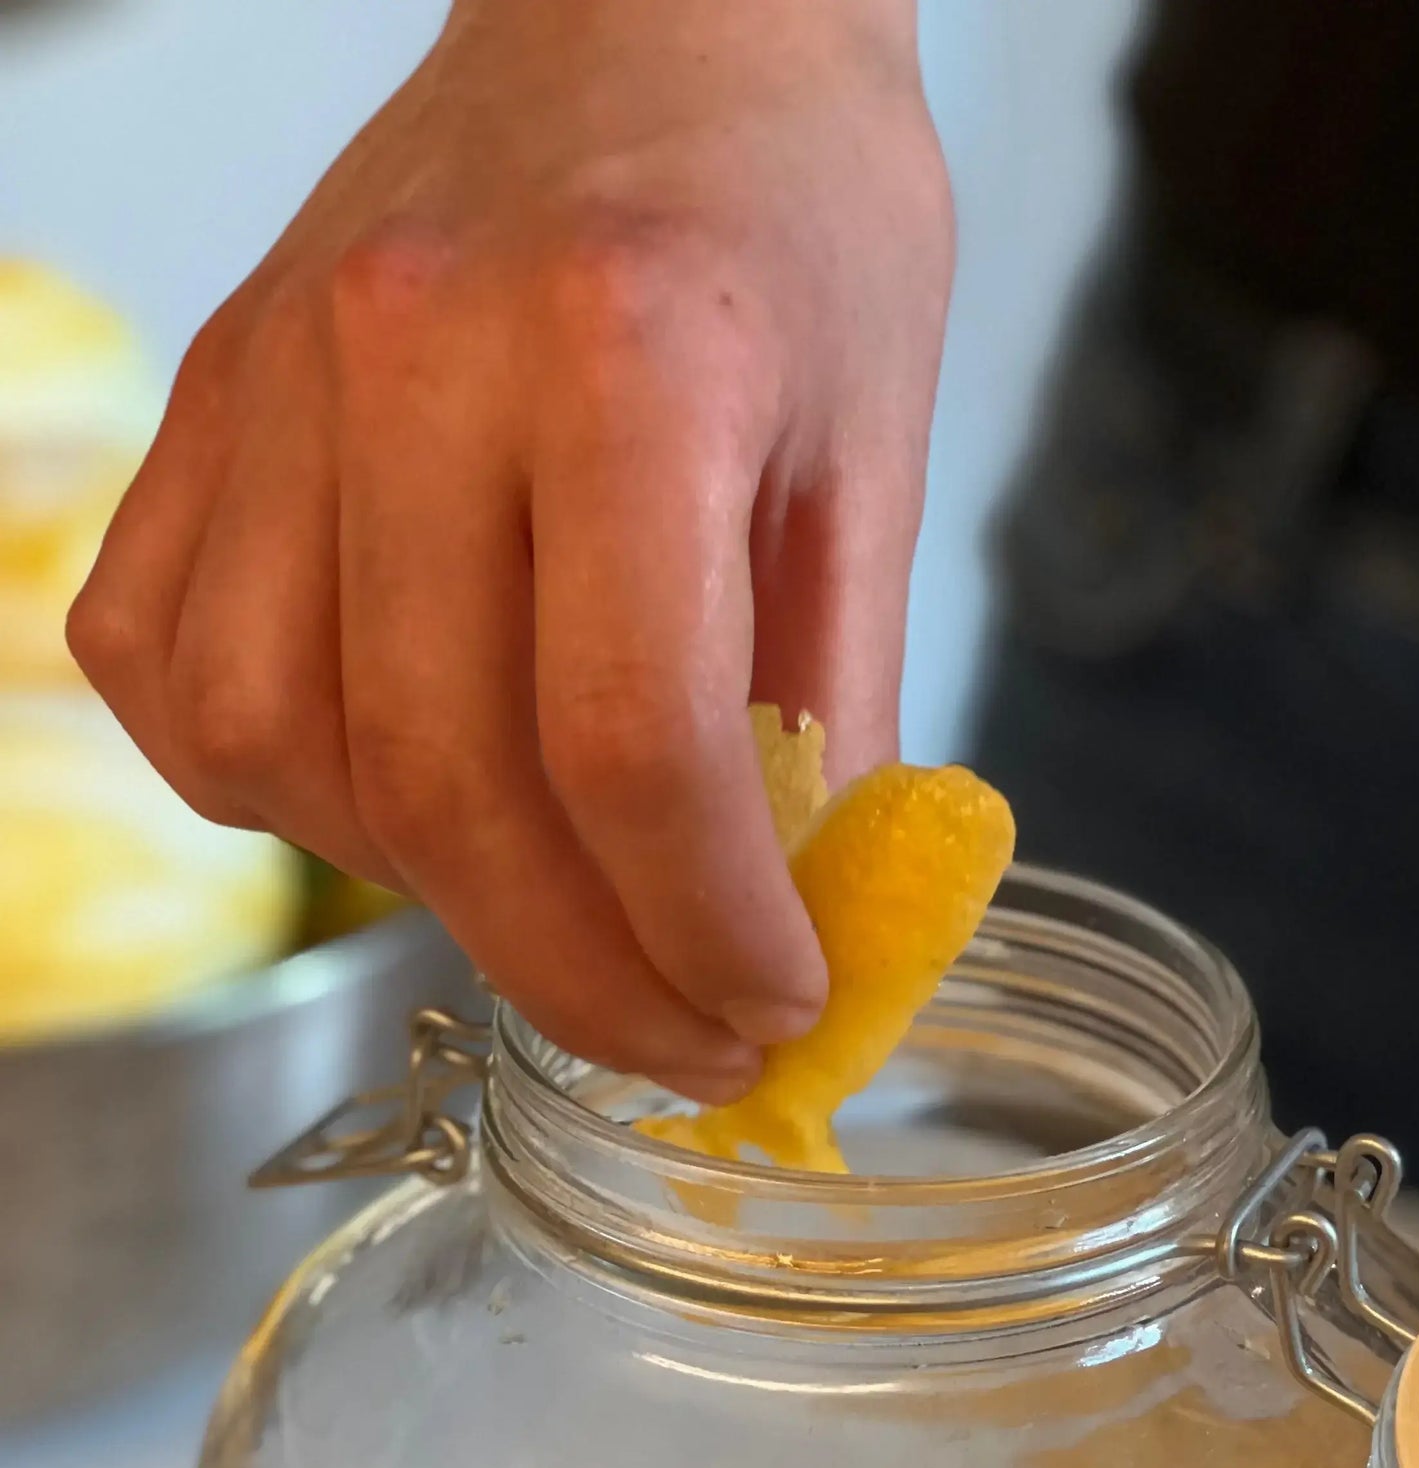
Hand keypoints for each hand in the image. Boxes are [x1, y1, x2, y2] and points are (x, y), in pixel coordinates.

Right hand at [69, 0, 951, 1094]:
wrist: (651, 18)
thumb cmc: (787, 220)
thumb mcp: (874, 465)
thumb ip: (836, 720)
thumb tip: (804, 952)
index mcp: (624, 354)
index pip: (633, 738)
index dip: (707, 930)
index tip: (775, 1010)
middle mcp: (411, 356)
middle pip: (451, 783)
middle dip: (583, 975)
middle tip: (686, 1041)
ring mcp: (278, 380)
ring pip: (285, 752)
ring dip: (431, 893)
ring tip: (560, 898)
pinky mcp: (204, 406)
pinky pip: (170, 672)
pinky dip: (279, 786)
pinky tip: (404, 792)